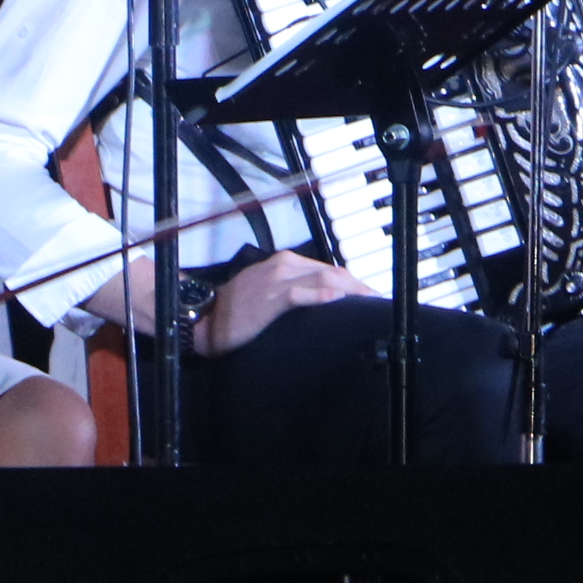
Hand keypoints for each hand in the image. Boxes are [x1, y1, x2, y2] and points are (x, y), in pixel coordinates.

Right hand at [190, 251, 362, 356]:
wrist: (206, 320)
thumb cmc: (239, 309)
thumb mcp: (269, 290)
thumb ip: (295, 288)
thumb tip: (327, 299)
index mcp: (286, 263)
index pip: (328, 270)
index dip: (353, 282)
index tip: (370, 295)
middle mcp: (284, 266)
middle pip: (332, 273)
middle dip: (358, 286)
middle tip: (377, 301)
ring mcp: (276, 281)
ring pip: (322, 280)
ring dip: (350, 290)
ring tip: (368, 301)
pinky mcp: (269, 298)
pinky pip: (299, 294)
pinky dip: (319, 296)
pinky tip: (336, 300)